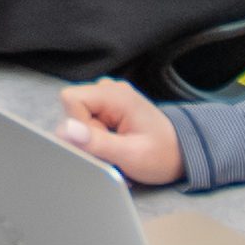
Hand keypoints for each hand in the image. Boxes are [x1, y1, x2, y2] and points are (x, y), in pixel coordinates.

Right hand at [51, 83, 181, 185]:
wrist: (181, 154)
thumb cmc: (162, 154)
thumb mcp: (129, 154)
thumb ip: (95, 142)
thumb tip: (63, 130)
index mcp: (115, 94)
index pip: (70, 99)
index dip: (78, 125)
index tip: (101, 142)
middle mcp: (110, 89)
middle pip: (73, 110)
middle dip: (87, 135)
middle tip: (113, 148)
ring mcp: (109, 98)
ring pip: (79, 118)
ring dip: (93, 139)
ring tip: (116, 149)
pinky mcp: (108, 108)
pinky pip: (88, 122)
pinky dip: (98, 138)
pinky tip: (116, 146)